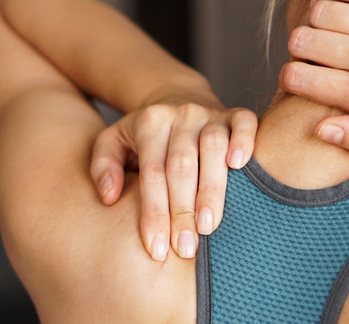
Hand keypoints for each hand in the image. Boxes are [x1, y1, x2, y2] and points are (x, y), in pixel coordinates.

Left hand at [91, 102, 256, 260]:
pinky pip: (245, 123)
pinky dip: (245, 141)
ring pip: (213, 148)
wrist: (176, 99)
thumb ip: (103, 166)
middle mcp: (180, 115)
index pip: (152, 173)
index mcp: (149, 122)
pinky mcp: (234, 113)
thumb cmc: (143, 135)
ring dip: (212, 189)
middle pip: (181, 165)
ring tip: (208, 226)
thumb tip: (109, 196)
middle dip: (182, 211)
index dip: (154, 212)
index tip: (157, 249)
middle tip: (185, 248)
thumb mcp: (113, 141)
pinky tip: (240, 166)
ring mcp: (209, 113)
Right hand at [281, 0, 348, 157]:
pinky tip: (340, 2)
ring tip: (328, 27)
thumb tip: (319, 130)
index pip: (298, 79)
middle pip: (302, 41)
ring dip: (316, 19)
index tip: (303, 76)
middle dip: (300, 48)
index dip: (293, 77)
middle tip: (315, 51)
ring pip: (319, 11)